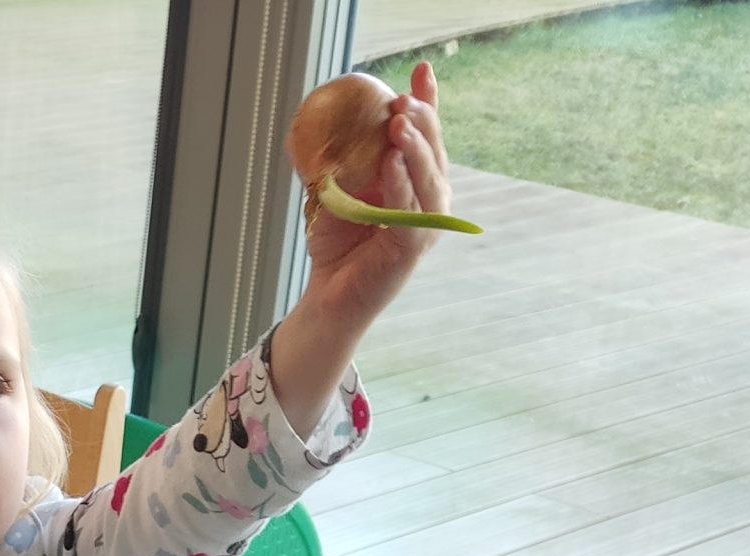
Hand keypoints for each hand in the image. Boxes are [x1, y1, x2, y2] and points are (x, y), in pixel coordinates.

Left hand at [281, 62, 453, 394]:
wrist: (329, 294)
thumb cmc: (336, 240)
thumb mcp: (335, 188)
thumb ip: (337, 157)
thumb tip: (315, 120)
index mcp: (416, 179)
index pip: (427, 134)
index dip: (429, 100)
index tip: (422, 69)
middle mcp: (429, 198)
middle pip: (434, 149)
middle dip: (422, 119)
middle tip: (402, 98)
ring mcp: (426, 224)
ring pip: (428, 177)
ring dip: (414, 147)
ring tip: (399, 121)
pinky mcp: (413, 247)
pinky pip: (410, 210)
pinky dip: (401, 184)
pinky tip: (390, 161)